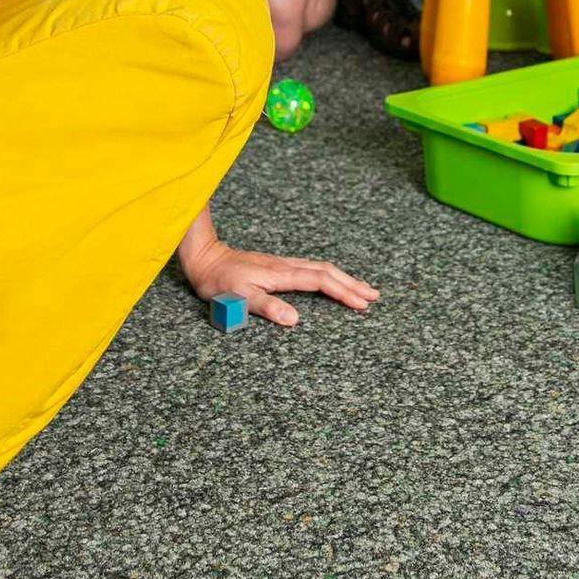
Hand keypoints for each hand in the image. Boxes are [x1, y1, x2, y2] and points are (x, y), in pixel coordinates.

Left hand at [179, 234, 377, 328]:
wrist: (204, 259)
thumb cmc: (218, 281)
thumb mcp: (237, 297)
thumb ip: (265, 306)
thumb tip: (294, 319)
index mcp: (280, 274)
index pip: (320, 281)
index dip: (342, 292)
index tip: (362, 304)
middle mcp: (286, 267)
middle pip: (327, 272)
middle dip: (352, 284)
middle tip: (374, 296)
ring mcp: (283, 265)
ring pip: (321, 268)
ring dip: (344, 278)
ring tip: (362, 289)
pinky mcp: (278, 267)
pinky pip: (311, 269)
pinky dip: (329, 275)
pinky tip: (333, 281)